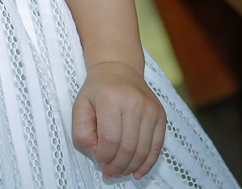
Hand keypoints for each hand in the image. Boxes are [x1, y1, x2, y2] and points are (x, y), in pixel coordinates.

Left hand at [71, 61, 165, 179]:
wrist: (119, 69)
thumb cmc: (98, 90)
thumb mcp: (80, 105)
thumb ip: (81, 130)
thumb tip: (96, 151)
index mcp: (111, 99)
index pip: (109, 138)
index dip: (104, 155)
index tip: (99, 159)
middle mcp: (134, 103)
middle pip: (128, 147)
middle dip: (117, 165)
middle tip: (109, 172)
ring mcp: (150, 109)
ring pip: (143, 150)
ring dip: (130, 167)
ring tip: (120, 172)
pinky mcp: (160, 115)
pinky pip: (157, 146)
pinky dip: (147, 163)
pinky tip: (137, 171)